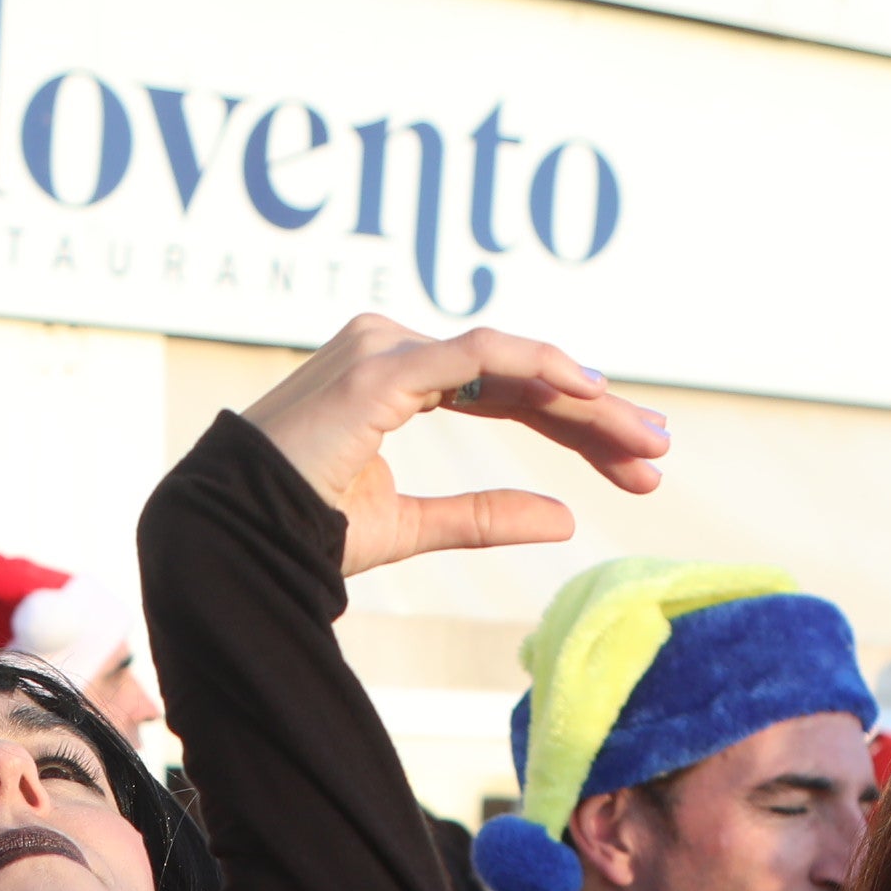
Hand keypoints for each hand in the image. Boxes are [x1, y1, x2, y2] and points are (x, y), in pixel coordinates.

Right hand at [236, 315, 667, 577]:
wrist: (231, 542)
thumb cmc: (302, 531)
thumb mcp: (411, 526)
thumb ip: (485, 518)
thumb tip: (565, 521)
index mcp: (400, 379)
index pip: (507, 392)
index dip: (576, 425)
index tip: (636, 465)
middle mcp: (395, 349)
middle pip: (518, 375)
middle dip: (595, 416)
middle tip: (659, 452)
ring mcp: (386, 349)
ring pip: (509, 363)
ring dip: (582, 400)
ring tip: (642, 438)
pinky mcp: (380, 367)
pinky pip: (474, 358)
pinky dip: (535, 369)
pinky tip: (587, 394)